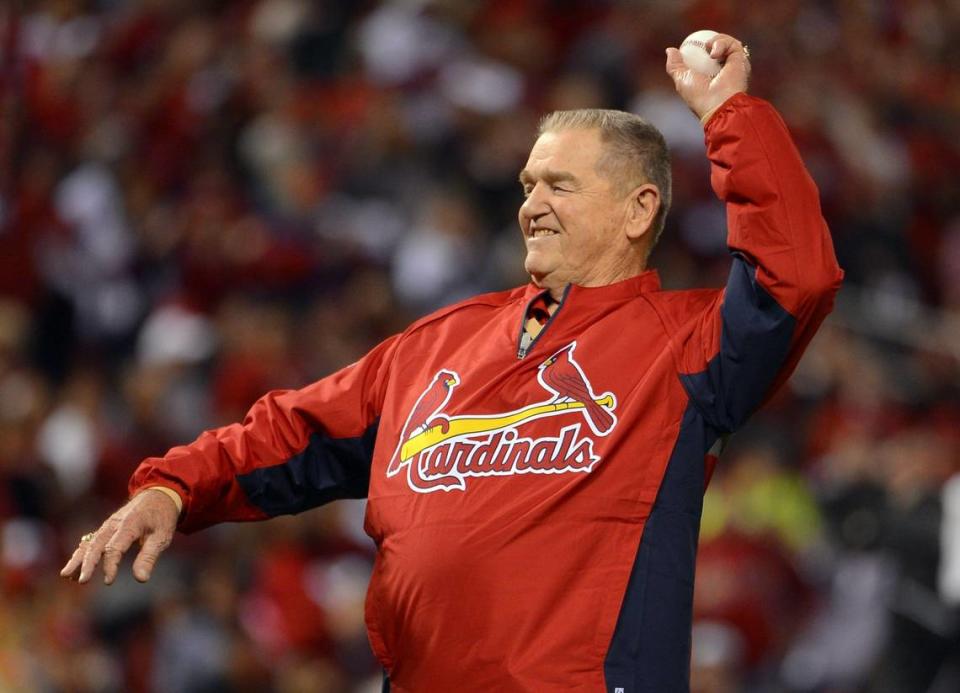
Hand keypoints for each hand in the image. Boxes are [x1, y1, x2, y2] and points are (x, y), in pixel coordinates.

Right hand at [60, 488, 179, 584]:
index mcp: (129, 525)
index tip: (109, 581)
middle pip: (96, 545)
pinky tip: (73, 567)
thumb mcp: (162, 536)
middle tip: (82, 581)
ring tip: (67, 575)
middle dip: (88, 564)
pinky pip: (90, 541)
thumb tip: (141, 579)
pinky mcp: (105, 528)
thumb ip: (149, 557)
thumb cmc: (162, 518)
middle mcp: (114, 524)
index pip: (114, 547)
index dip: (110, 565)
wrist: (158, 495)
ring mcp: (107, 525)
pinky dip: (80, 553)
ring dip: (78, 559)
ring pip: (89, 543)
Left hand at [665, 34, 749, 122]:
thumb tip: (670, 50)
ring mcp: (735, 64)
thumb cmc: (698, 95)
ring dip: (716, 40)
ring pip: (728, 42)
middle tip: (703, 46)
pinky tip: (714, 54)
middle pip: (720, 47)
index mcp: (712, 75)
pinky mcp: (742, 60)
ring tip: (707, 48)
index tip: (693, 45)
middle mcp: (725, 69)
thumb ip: (675, 65)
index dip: (701, 47)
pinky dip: (722, 43)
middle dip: (711, 41)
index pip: (708, 56)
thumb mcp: (682, 79)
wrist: (717, 103)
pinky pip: (733, 43)